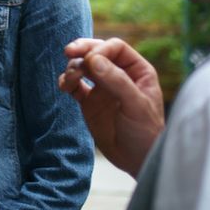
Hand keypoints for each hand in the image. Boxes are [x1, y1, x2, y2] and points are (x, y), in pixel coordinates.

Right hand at [58, 37, 164, 176]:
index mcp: (137, 70)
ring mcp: (103, 88)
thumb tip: (93, 60)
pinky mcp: (90, 102)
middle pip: (97, 52)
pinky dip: (67, 82)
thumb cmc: (146, 132)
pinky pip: (75, 86)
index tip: (90, 61)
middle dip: (82, 50)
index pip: (116, 48)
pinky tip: (64, 86)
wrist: (137, 161)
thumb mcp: (136, 105)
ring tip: (69, 80)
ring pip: (83, 67)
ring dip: (73, 68)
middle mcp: (119, 75)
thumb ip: (116, 81)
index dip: (101, 49)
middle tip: (68, 51)